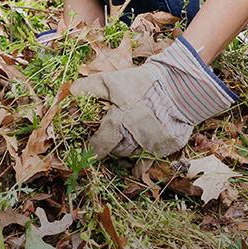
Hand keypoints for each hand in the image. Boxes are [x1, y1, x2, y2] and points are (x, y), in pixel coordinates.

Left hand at [70, 37, 237, 157]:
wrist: (178, 86)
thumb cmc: (142, 83)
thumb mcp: (112, 80)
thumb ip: (89, 87)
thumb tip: (70, 93)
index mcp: (118, 123)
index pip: (98, 146)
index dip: (90, 150)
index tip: (85, 150)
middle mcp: (132, 139)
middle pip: (114, 152)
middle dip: (109, 148)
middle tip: (106, 141)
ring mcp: (149, 146)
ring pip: (129, 156)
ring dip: (123, 152)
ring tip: (122, 142)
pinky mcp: (163, 149)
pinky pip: (146, 165)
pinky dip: (138, 167)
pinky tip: (134, 167)